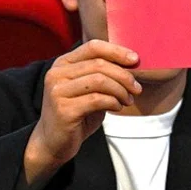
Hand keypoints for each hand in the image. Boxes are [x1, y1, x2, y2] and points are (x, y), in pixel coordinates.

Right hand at [20, 40, 141, 189]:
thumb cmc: (77, 113)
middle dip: (124, 76)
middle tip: (137, 88)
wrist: (53, 142)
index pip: (93, 47)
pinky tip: (117, 107)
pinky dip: (113, 102)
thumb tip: (133, 63)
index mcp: (63, 64)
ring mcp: (57, 91)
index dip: (117, 51)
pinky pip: (97, 99)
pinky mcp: (63, 110)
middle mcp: (56, 74)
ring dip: (121, 90)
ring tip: (128, 100)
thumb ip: (102, 74)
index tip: (136, 59)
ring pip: (100, 81)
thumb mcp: (89, 89)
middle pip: (99, 65)